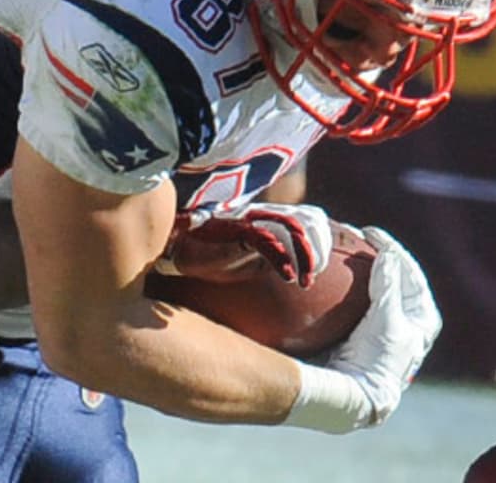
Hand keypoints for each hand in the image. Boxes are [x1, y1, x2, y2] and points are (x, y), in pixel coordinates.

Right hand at [156, 203, 332, 287]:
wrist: (176, 249)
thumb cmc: (210, 257)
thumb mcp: (247, 262)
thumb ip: (269, 260)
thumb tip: (293, 272)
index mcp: (267, 221)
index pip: (305, 220)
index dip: (319, 241)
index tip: (319, 269)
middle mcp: (262, 216)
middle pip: (306, 222)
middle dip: (318, 250)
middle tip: (313, 277)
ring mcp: (250, 221)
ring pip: (292, 228)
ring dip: (305, 257)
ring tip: (306, 280)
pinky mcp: (238, 230)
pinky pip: (268, 242)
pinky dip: (283, 260)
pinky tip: (289, 277)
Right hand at [325, 225, 440, 426]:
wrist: (353, 392)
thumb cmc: (377, 358)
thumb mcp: (387, 318)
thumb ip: (388, 285)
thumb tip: (388, 255)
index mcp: (423, 318)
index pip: (410, 273)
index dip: (392, 249)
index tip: (369, 233)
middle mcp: (405, 322)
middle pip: (391, 277)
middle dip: (374, 255)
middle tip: (353, 237)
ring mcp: (379, 327)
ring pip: (371, 288)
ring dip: (357, 268)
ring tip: (340, 249)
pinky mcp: (357, 332)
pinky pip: (351, 300)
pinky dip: (341, 285)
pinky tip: (325, 274)